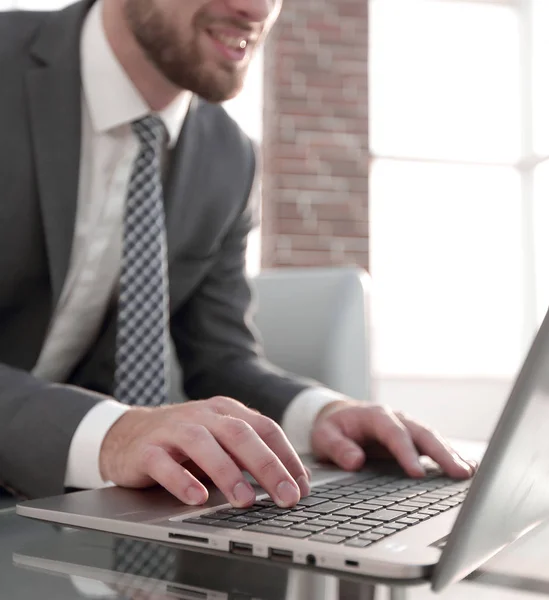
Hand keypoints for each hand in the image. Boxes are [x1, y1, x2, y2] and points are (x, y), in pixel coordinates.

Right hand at [99, 397, 309, 507]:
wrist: (127, 434)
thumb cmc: (182, 443)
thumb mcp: (221, 442)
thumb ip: (251, 454)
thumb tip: (295, 478)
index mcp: (226, 411)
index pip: (265, 428)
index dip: (286, 456)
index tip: (302, 486)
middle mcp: (203, 416)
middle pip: (240, 434)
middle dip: (267, 466)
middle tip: (286, 496)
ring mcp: (173, 430)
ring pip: (203, 444)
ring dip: (227, 472)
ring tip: (244, 500)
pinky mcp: (146, 449)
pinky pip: (164, 463)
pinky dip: (181, 480)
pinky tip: (196, 499)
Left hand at [311, 401, 475, 478]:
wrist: (337, 416)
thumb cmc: (331, 427)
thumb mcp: (324, 436)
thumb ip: (338, 448)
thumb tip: (355, 461)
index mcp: (375, 416)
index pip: (394, 434)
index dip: (407, 453)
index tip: (417, 474)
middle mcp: (396, 418)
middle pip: (423, 434)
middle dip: (442, 453)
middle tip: (460, 473)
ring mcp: (407, 427)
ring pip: (433, 438)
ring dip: (451, 455)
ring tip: (469, 474)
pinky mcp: (412, 438)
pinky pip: (433, 445)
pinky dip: (450, 455)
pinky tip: (466, 468)